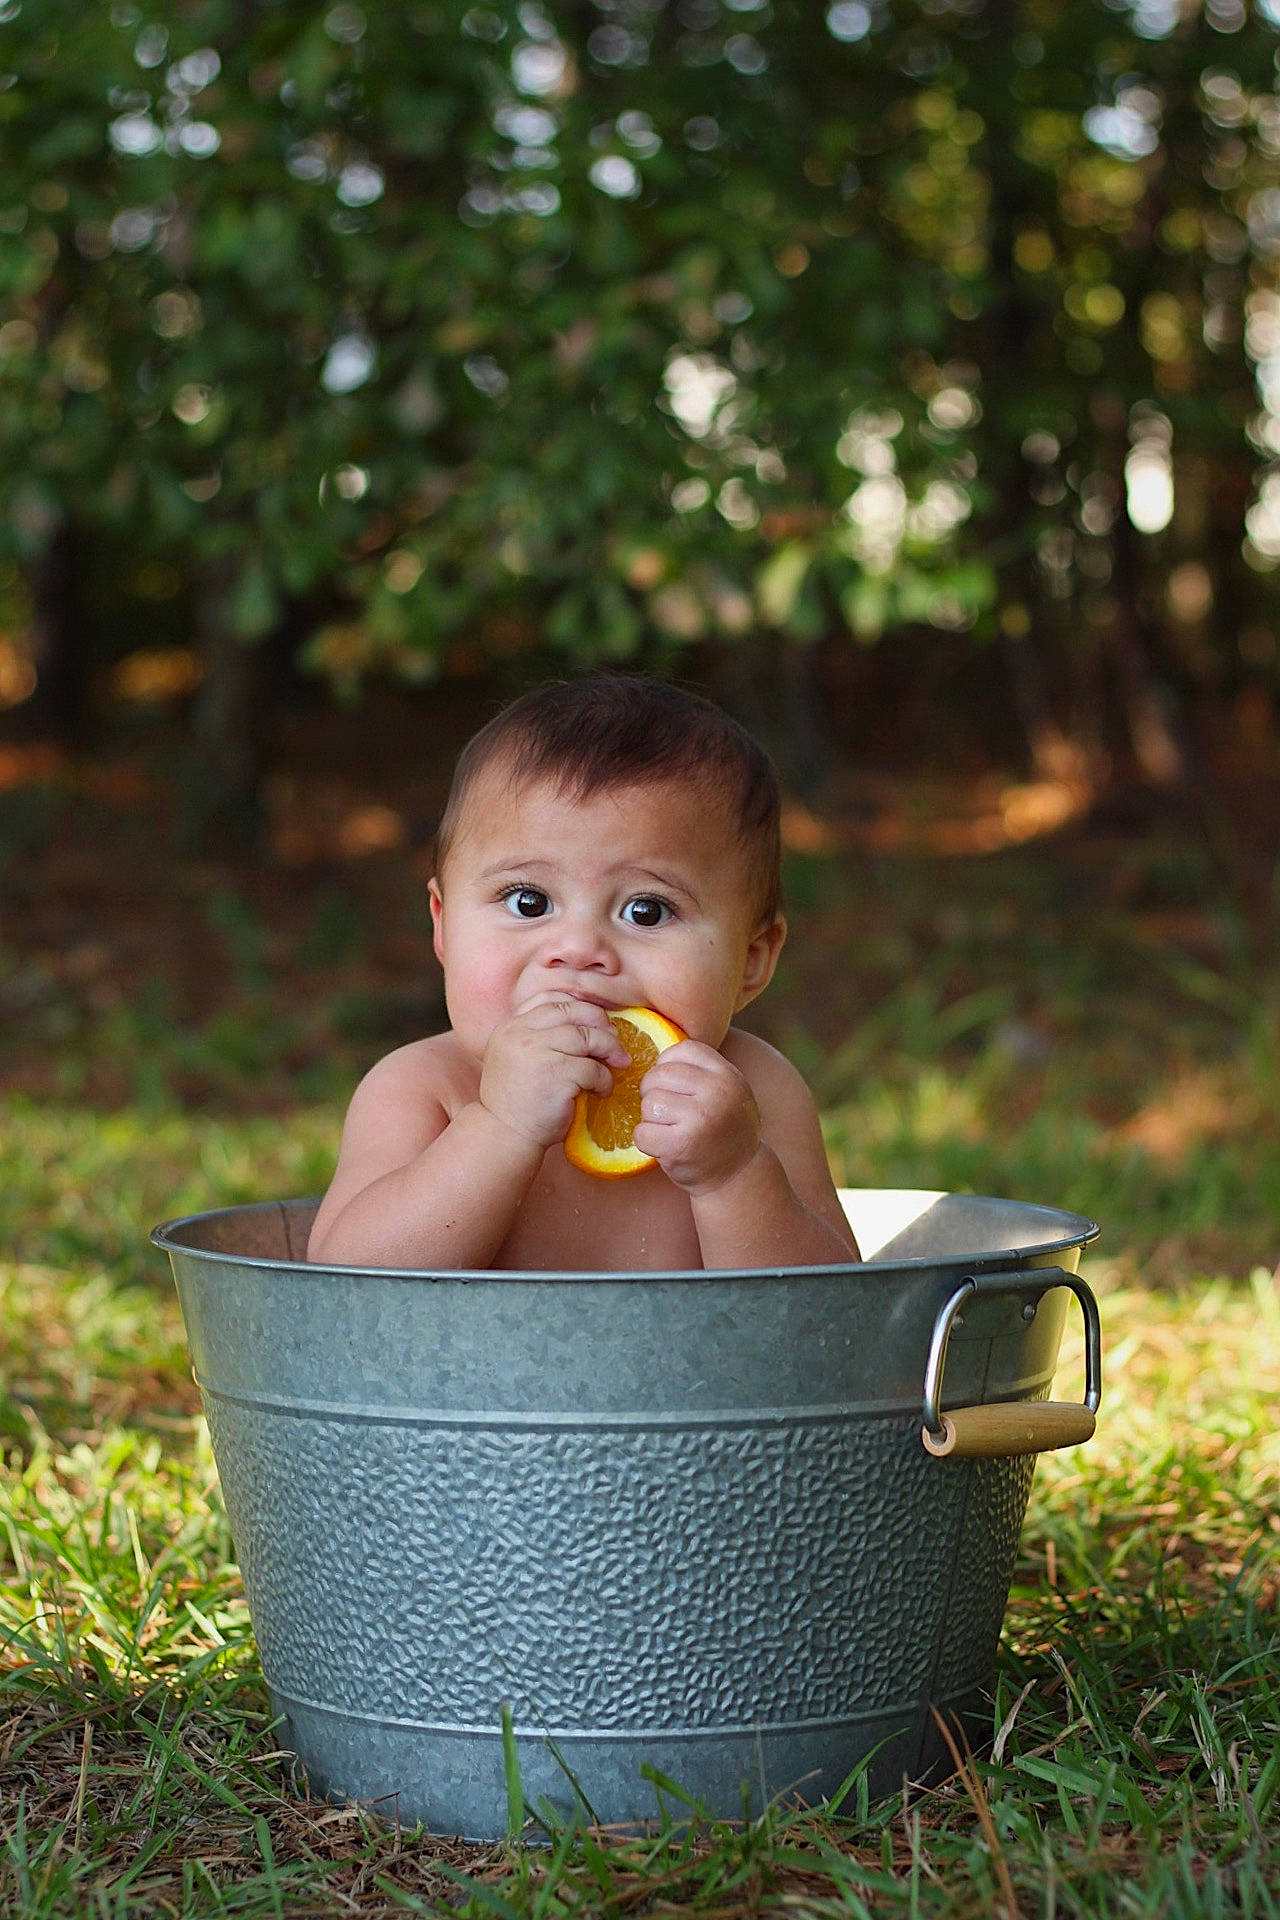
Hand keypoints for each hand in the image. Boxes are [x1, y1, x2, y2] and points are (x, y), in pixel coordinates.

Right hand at [478, 995, 628, 1150]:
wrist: (504, 1136)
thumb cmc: (517, 1101)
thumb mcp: (517, 1059)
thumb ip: (537, 1037)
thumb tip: (587, 1022)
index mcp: (510, 1027)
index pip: (549, 998)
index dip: (578, 1006)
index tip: (594, 1022)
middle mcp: (520, 1033)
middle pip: (573, 1012)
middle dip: (600, 1023)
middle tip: (614, 1041)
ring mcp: (537, 1051)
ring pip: (588, 1037)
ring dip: (609, 1050)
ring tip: (616, 1065)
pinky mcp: (556, 1074)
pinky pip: (593, 1068)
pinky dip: (605, 1080)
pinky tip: (601, 1091)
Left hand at [632, 1041, 761, 1195]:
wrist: (738, 1175)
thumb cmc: (723, 1127)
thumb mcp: (726, 1089)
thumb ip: (700, 1069)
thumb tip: (652, 1047)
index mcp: (727, 1074)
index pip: (680, 1050)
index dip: (667, 1066)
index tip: (674, 1086)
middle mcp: (717, 1092)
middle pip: (657, 1076)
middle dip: (654, 1094)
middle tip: (669, 1114)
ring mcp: (699, 1118)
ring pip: (648, 1104)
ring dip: (651, 1120)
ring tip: (670, 1130)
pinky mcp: (681, 1145)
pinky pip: (642, 1132)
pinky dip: (646, 1141)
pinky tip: (663, 1146)